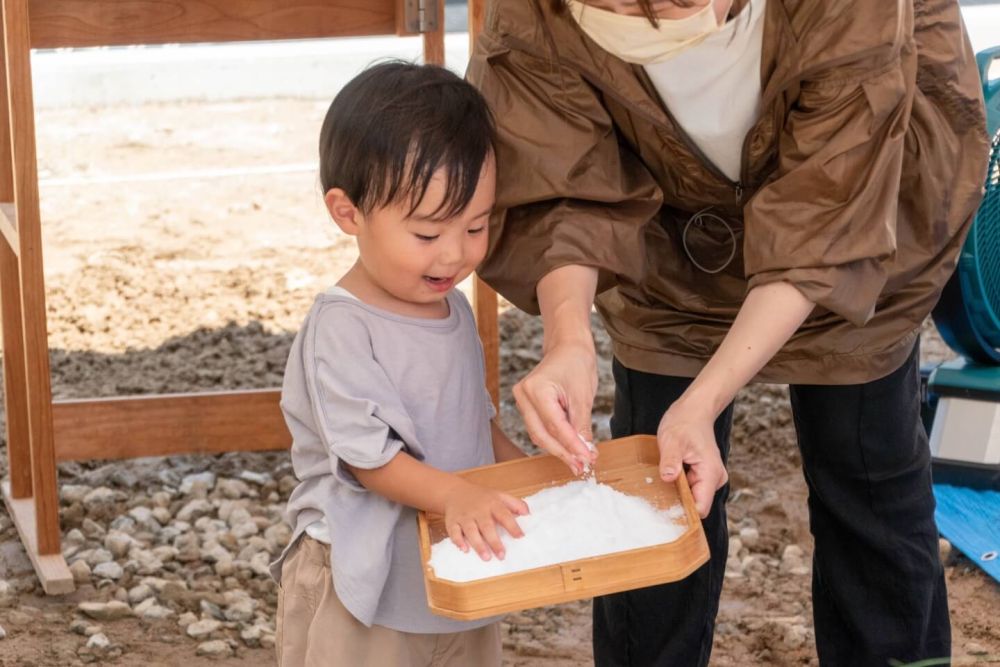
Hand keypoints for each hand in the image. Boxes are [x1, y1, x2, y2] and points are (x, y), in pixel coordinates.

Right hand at [443, 481, 528, 560]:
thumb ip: (515, 504)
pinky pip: (454, 532)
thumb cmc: (481, 497)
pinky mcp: (452, 522)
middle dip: (494, 541)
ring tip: (486, 557)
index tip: (521, 537)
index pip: (504, 515)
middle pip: (487, 526)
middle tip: (502, 555)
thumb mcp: (499, 495)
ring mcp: (465, 516)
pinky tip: (464, 549)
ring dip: (478, 544)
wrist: (455, 491)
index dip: (512, 526)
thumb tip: (528, 514)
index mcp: (492, 504)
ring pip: (471, 530)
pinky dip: (458, 541)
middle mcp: (478, 510)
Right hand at [512, 338, 597, 473]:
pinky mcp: (527, 406)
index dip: (572, 446)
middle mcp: (523, 396)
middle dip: (564, 452)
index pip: (555, 426)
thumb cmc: (576, 363)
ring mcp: (522, 401)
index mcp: (536, 389)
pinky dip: (555, 440)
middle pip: (542, 435)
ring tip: (579, 461)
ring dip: (559, 449)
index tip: (587, 460)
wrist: (568, 347)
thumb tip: (586, 452)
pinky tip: (570, 449)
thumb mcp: (583, 396)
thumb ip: (582, 427)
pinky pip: (540, 429)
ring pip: (539, 435)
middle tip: (582, 466)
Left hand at [657, 397, 727, 518]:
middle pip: (696, 504)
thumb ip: (671, 461)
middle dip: (678, 501)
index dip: (684, 513)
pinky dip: (679, 485)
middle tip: (658, 492)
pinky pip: (690, 488)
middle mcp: (715, 479)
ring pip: (692, 496)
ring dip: (677, 491)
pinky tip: (669, 475)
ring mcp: (710, 478)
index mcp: (710, 473)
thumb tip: (668, 478)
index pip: (701, 507)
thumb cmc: (685, 422)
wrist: (694, 411)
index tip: (665, 510)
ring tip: (664, 478)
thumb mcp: (672, 440)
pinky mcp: (703, 475)